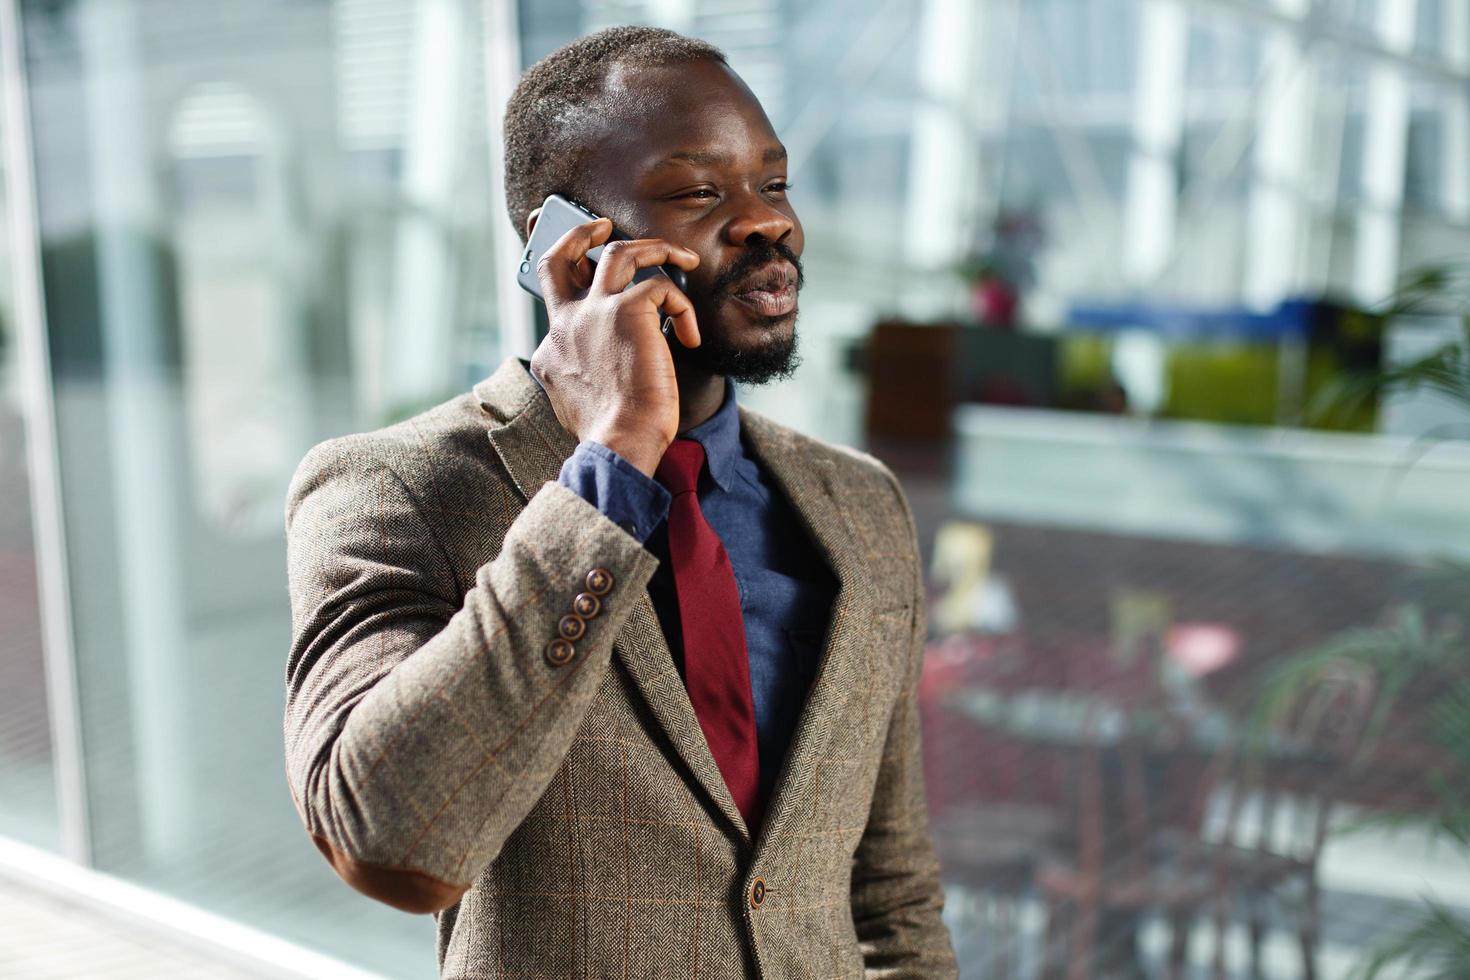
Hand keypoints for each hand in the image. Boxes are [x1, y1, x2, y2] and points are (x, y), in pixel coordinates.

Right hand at [529, 217, 700, 477]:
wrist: (619, 442)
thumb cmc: (608, 432)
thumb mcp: (576, 401)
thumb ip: (576, 375)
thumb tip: (586, 372)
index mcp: (553, 346)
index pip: (555, 301)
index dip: (572, 285)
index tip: (588, 281)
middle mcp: (566, 322)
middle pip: (562, 257)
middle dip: (581, 232)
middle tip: (603, 226)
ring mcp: (594, 312)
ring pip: (619, 252)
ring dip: (655, 247)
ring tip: (684, 258)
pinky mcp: (627, 311)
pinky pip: (663, 288)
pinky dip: (683, 309)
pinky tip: (690, 337)